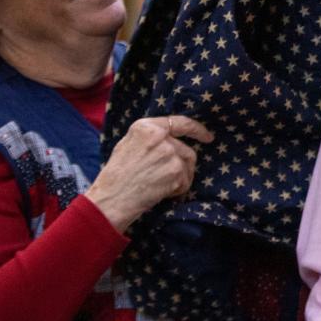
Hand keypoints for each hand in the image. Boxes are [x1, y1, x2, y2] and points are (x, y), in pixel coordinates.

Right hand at [85, 114, 212, 231]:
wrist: (112, 197)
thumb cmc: (117, 175)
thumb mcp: (128, 144)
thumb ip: (150, 136)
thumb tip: (172, 137)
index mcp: (146, 126)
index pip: (180, 122)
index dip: (197, 129)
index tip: (207, 136)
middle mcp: (160, 137)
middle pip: (186, 150)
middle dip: (182, 165)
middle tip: (168, 178)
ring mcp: (170, 154)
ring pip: (188, 166)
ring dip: (180, 178)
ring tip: (161, 185)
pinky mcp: (176, 172)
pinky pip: (185, 181)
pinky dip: (177, 189)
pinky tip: (161, 193)